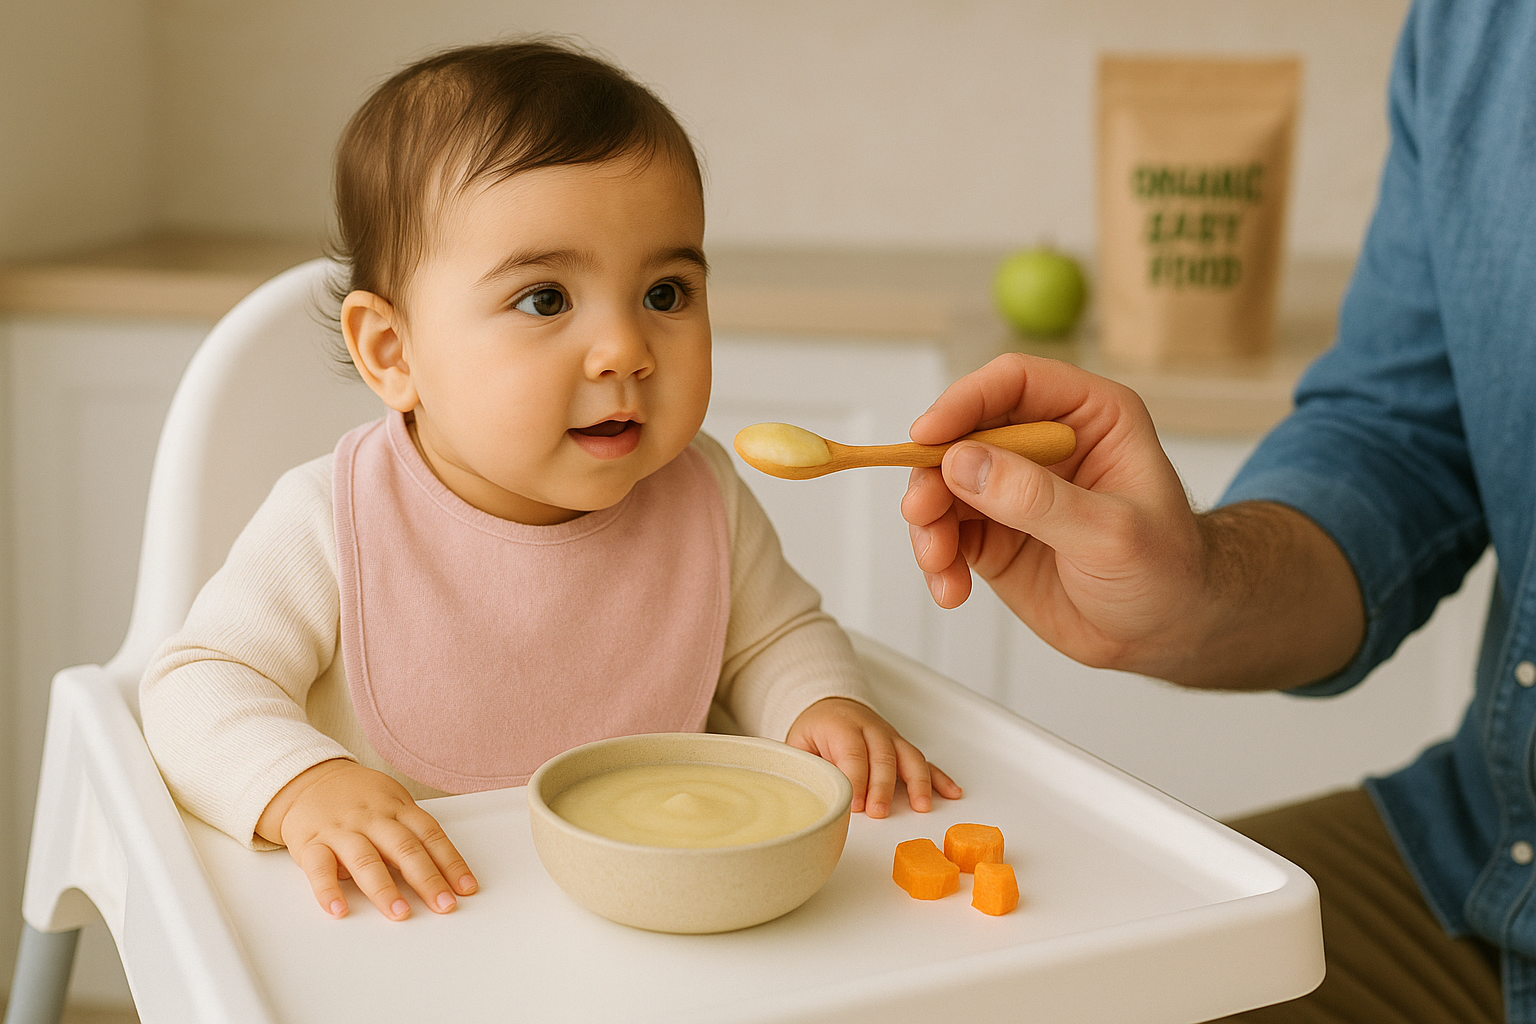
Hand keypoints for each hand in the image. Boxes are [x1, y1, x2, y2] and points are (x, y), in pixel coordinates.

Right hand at [255, 759, 477, 919]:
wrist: (306, 778)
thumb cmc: (356, 796)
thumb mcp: (390, 802)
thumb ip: (411, 832)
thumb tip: (441, 870)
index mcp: (397, 808)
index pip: (430, 835)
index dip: (451, 862)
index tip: (465, 888)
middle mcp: (372, 818)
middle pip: (404, 848)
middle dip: (426, 879)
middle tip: (443, 905)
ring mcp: (341, 830)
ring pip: (365, 859)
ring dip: (384, 889)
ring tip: (400, 913)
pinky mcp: (310, 843)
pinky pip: (318, 868)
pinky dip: (328, 890)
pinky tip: (338, 909)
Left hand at [786, 697, 960, 816]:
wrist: (831, 705)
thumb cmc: (816, 731)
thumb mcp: (798, 744)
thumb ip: (804, 766)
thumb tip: (806, 794)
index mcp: (842, 726)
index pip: (852, 752)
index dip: (855, 779)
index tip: (855, 804)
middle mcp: (871, 729)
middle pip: (883, 756)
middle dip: (883, 786)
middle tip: (879, 811)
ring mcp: (891, 737)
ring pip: (909, 756)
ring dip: (918, 782)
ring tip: (921, 806)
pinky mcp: (902, 747)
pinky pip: (924, 761)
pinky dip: (939, 777)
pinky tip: (951, 793)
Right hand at [900, 353, 1361, 688]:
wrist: (1169, 633)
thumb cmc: (1170, 570)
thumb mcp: (1110, 532)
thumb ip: (1036, 498)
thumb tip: (965, 463)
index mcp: (1090, 417)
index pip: (1015, 383)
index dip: (966, 402)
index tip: (930, 436)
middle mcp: (1045, 444)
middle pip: (964, 432)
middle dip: (933, 473)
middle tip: (924, 511)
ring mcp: (1014, 489)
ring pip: (943, 484)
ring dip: (929, 523)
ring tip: (940, 562)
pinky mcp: (993, 533)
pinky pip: (944, 533)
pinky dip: (937, 560)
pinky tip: (951, 587)